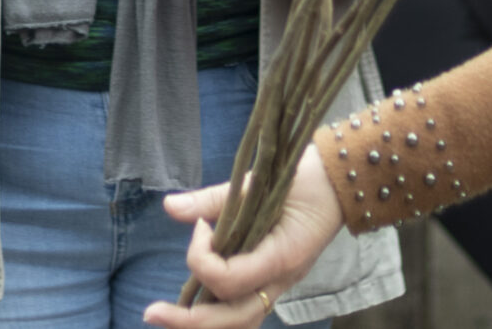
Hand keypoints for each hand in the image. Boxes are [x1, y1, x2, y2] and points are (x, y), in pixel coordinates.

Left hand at [145, 146, 344, 326]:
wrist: (341, 182)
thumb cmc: (304, 178)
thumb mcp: (259, 182)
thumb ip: (214, 199)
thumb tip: (171, 206)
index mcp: (280, 257)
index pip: (230, 280)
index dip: (202, 258)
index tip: (200, 228)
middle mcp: (280, 281)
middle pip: (232, 320)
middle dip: (188, 322)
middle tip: (151, 312)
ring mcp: (278, 286)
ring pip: (239, 324)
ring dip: (201, 325)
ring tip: (167, 318)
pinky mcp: (272, 282)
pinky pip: (244, 312)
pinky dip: (219, 316)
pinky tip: (194, 309)